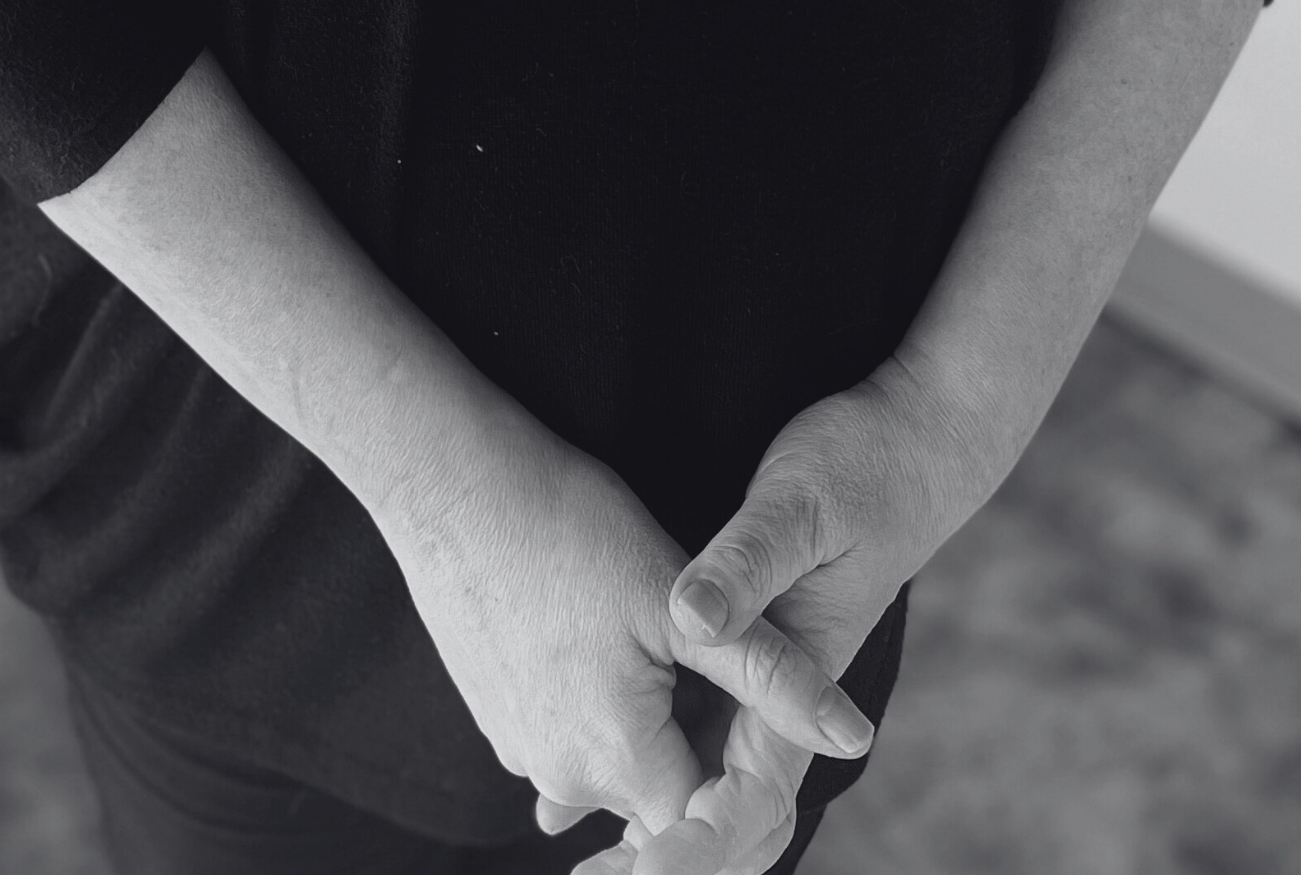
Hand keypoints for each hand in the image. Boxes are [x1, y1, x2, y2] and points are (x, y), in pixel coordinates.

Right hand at [377, 398, 877, 845]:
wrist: (446, 478)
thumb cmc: (566, 525)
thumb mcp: (682, 600)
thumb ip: (772, 676)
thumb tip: (855, 736)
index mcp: (619, 758)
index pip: (711, 821)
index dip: (748, 782)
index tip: (759, 723)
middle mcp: (563, 775)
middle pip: (663, 795)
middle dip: (700, 748)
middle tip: (709, 661)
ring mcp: (519, 747)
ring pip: (615, 763)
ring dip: (649, 726)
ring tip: (656, 642)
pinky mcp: (495, 715)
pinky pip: (568, 737)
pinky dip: (598, 707)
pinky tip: (604, 638)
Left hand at [584, 357, 994, 873]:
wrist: (907, 447)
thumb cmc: (858, 471)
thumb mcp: (797, 507)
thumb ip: (746, 566)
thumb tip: (692, 618)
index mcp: (801, 686)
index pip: (751, 803)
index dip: (693, 848)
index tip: (637, 868)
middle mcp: (779, 705)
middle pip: (725, 820)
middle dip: (661, 858)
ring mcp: (756, 688)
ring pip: (699, 784)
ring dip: (640, 822)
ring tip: (558, 825)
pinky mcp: (731, 660)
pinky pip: (684, 736)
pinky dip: (633, 771)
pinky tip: (571, 779)